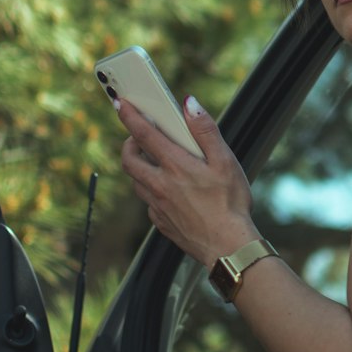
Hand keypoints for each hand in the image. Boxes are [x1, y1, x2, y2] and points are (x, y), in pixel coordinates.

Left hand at [118, 94, 256, 266]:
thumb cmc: (231, 204)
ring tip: (155, 161)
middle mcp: (160, 185)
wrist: (228, 248)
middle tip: (139, 136)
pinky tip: (168, 190)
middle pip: (129, 159)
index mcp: (175, 166)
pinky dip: (152, 190)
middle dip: (129, 143)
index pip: (143, 134)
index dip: (129, 115)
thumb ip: (205, 130)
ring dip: (139, 167)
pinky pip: (148, 202)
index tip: (120, 103)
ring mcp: (158, 206)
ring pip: (136, 181)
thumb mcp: (225, 161)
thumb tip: (189, 104)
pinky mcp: (162, 223)